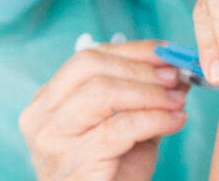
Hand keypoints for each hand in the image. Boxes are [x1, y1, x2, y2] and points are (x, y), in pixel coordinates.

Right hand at [20, 41, 188, 180]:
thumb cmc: (111, 174)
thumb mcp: (128, 129)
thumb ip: (146, 98)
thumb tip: (177, 68)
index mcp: (48, 101)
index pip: (88, 57)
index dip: (132, 50)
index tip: (168, 51)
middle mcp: (41, 116)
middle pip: (90, 66)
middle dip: (140, 67)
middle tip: (175, 75)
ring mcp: (53, 139)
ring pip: (102, 92)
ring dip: (149, 91)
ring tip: (177, 100)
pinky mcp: (74, 161)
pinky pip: (120, 127)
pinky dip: (155, 118)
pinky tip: (176, 121)